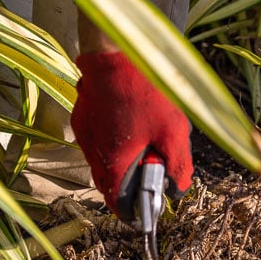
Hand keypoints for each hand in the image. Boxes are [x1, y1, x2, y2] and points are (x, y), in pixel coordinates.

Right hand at [70, 50, 192, 220]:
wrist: (116, 48)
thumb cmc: (145, 90)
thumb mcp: (173, 132)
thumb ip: (178, 166)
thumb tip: (177, 190)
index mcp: (111, 163)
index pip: (117, 204)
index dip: (134, 211)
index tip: (147, 209)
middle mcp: (91, 152)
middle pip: (110, 182)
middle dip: (131, 182)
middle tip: (153, 170)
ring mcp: (83, 131)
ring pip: (102, 159)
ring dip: (122, 159)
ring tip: (147, 141)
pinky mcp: (82, 113)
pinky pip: (97, 137)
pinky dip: (114, 139)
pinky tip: (132, 122)